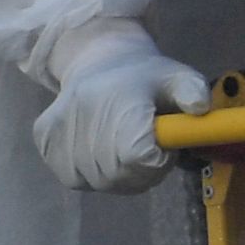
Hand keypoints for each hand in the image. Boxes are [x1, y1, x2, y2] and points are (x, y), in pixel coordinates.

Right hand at [34, 29, 208, 194]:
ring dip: (119, 175)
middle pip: (118, 175)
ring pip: (97, 182)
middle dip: (143, 172)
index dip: (158, 161)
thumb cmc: (146, 77)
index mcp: (119, 100)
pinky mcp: (44, 140)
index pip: (137, 156)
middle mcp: (83, 115)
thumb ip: (193, 91)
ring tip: (126, 146)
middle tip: (149, 149)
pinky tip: (102, 149)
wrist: (97, 62)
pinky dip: (94, 174)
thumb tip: (200, 107)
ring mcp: (59, 129)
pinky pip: (76, 179)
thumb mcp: (178, 77)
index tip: (164, 148)